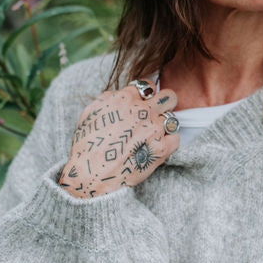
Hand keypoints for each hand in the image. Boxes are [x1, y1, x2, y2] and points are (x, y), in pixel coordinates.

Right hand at [58, 82, 179, 197]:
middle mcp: (142, 111)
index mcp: (124, 100)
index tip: (145, 102)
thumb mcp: (90, 113)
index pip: (148, 86)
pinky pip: (175, 138)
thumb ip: (108, 98)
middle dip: (165, 103)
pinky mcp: (162, 149)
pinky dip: (168, 142)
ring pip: (172, 119)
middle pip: (168, 97)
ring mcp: (154, 129)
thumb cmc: (87, 146)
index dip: (147, 94)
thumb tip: (121, 94)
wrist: (92, 175)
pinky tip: (156, 147)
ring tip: (152, 135)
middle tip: (158, 113)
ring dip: (164, 126)